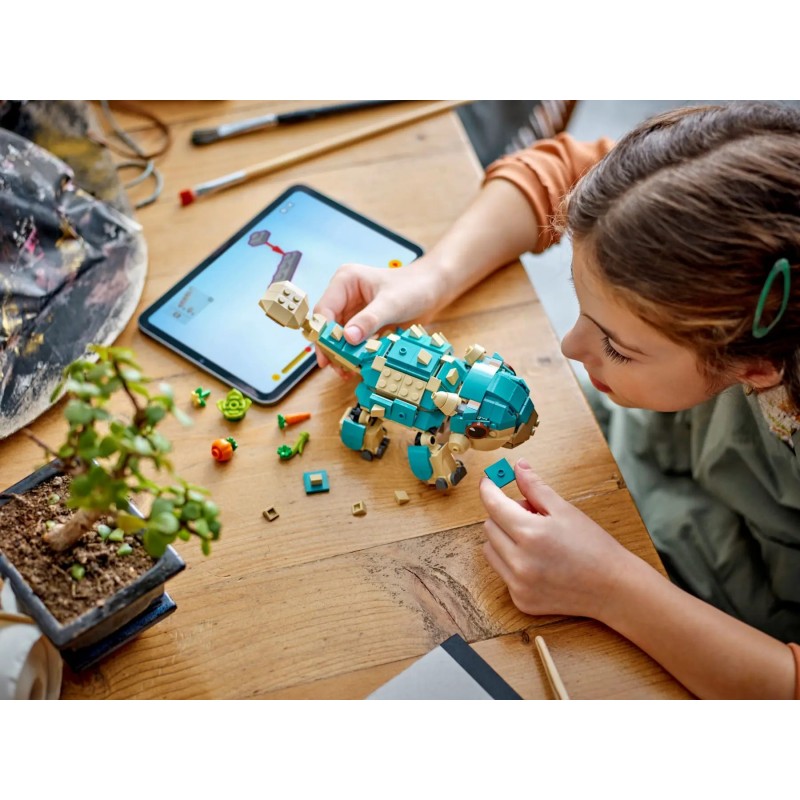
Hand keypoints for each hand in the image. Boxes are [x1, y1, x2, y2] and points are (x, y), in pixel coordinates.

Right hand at [313, 260, 443, 372]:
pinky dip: (355, 354)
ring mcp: (354, 310)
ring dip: (343, 355)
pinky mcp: (363, 323)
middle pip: (329, 326)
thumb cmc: (414, 287)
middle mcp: (345, 295)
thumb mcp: (391, 304)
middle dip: (333, 348)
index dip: (324, 334)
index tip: (329, 356)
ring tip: (348, 372)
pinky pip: (353, 342)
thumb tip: (348, 338)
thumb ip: (369, 320)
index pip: (324, 310)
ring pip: (339, 337)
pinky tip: (358, 367)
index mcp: (345, 281)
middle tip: (339, 369)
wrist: (432, 289)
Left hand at [479, 459, 633, 620]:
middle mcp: (519, 561)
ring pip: (490, 550)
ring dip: (503, 539)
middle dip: (503, 515)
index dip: (488, 489)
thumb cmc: (593, 546)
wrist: (613, 588)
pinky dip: (512, 562)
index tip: (488, 482)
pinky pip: (502, 572)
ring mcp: (518, 584)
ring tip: (534, 539)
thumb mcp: (565, 510)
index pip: (493, 505)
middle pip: (489, 526)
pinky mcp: (521, 600)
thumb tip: (517, 467)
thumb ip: (535, 487)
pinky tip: (538, 562)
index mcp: (530, 534)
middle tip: (531, 515)